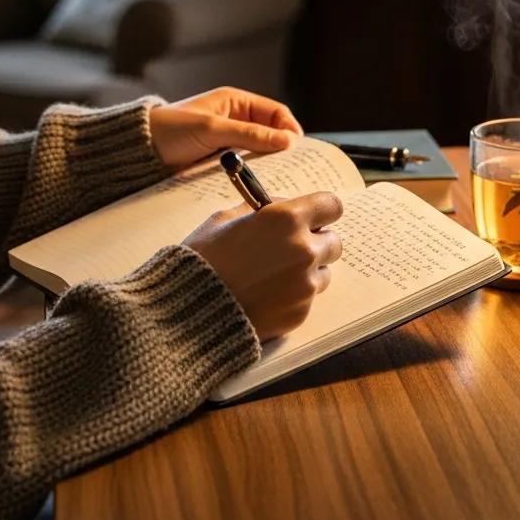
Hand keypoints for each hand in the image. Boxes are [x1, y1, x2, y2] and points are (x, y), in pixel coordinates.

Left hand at [149, 87, 302, 169]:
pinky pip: (244, 165)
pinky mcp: (220, 160)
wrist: (138, 152)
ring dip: (267, 162)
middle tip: (294, 166)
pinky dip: (253, 173)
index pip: (276, 112)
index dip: (289, 128)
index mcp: (236, 102)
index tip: (298, 148)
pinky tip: (258, 183)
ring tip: (279, 178)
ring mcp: (228, 141)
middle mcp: (235, 119)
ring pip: (258, 151)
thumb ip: (251, 134)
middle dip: (281, 147)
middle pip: (270, 132)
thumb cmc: (171, 130)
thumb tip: (288, 141)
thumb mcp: (214, 129)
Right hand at [184, 192, 342, 338]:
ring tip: (272, 276)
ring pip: (323, 272)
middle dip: (316, 243)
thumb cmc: (202, 260)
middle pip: (333, 241)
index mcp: (287, 219)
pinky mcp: (300, 313)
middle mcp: (303, 250)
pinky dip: (293, 296)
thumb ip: (261, 209)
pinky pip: (307, 298)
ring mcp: (304, 284)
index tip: (313, 216)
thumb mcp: (225, 219)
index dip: (322, 211)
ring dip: (307, 271)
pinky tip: (265, 296)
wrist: (185, 313)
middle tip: (290, 248)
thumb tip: (282, 205)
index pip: (332, 206)